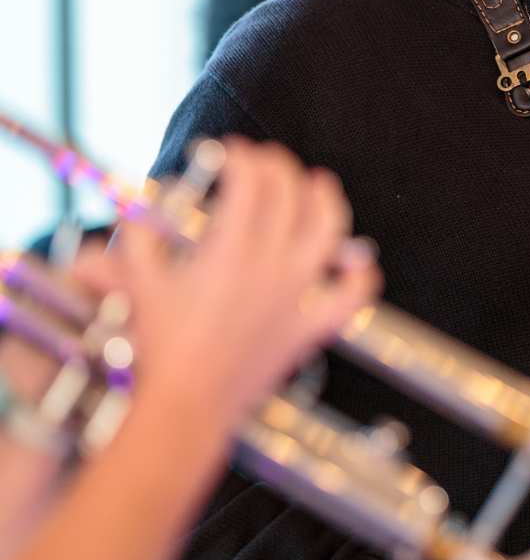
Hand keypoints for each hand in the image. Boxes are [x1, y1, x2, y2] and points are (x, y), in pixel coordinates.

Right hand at [110, 138, 381, 429]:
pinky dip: (360, 276)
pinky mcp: (309, 326)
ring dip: (327, 200)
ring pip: (329, 231)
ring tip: (319, 183)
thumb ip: (139, 234)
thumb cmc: (159, 347)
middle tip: (262, 161)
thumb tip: (144, 205)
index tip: (230, 152)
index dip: (242, 157)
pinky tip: (357, 262)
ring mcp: (297, 295)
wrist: (184, 407)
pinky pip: (351, 297)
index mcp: (231, 249)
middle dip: (277, 166)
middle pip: (289, 194)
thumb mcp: (139, 280)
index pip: (250, 181)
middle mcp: (272, 265)